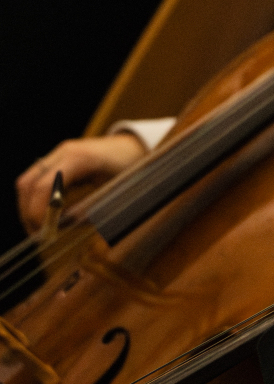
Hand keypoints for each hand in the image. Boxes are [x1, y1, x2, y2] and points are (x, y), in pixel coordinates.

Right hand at [16, 133, 145, 232]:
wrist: (136, 148)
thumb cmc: (132, 170)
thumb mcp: (115, 192)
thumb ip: (89, 210)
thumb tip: (60, 227)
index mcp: (80, 158)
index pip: (43, 187)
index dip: (37, 212)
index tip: (43, 233)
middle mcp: (64, 152)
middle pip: (27, 183)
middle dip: (27, 211)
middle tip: (37, 235)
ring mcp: (59, 153)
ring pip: (28, 181)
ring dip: (29, 206)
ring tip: (41, 228)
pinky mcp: (59, 159)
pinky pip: (38, 179)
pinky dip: (37, 198)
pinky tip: (48, 216)